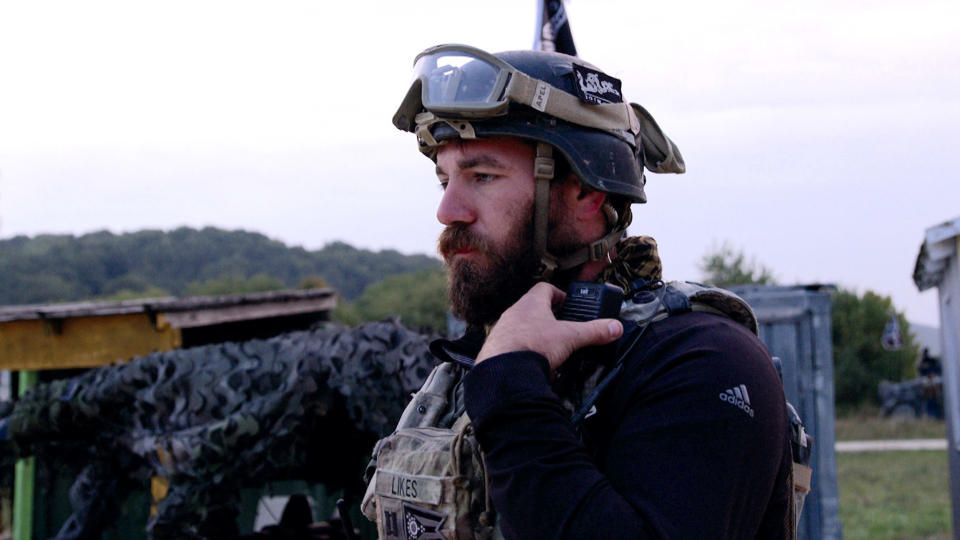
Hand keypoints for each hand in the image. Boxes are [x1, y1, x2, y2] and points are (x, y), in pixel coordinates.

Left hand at [475, 282, 622, 370]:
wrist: (504, 372)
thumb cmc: (533, 346)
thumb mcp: (571, 338)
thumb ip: (594, 332)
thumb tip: (614, 327)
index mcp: (531, 303)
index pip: (545, 289)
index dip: (559, 294)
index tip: (568, 304)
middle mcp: (514, 313)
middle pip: (533, 309)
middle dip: (549, 319)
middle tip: (563, 328)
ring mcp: (502, 330)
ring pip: (522, 328)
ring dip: (536, 336)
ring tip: (551, 350)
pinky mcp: (495, 348)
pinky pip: (513, 346)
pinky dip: (525, 352)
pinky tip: (535, 364)